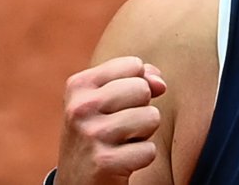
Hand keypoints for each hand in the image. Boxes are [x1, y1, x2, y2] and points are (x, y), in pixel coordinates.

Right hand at [57, 56, 167, 184]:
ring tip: (121, 143)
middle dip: (141, 109)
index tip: (118, 104)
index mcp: (79, 85)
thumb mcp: (109, 99)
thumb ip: (138, 79)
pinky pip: (150, 150)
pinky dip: (141, 158)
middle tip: (121, 127)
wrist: (78, 181)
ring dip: (143, 135)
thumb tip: (160, 83)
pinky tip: (121, 162)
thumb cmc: (101, 132)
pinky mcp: (104, 162)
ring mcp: (91, 134)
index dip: (137, 85)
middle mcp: (81, 108)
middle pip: (143, 89)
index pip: (134, 65)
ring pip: (151, 118)